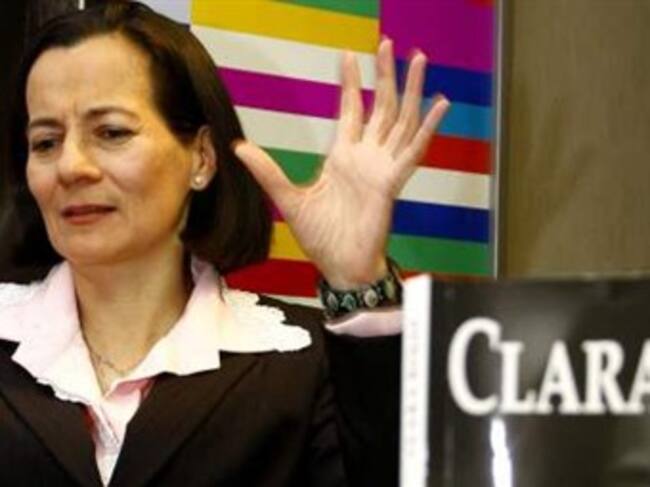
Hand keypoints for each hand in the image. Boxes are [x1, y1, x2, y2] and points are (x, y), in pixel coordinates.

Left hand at [234, 39, 449, 288]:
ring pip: (400, 120)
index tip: (349, 56)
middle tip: (390, 44)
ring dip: (410, 91)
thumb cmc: (320, 237)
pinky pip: (414, 150)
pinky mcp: (392, 182)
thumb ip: (267, 172)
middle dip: (385, 75)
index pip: (350, 110)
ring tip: (418, 60)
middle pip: (380, 107)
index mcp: (342, 157)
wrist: (340, 265)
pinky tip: (440, 104)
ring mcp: (382, 167)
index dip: (351, 83)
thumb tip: (239, 147)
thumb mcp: (288, 199)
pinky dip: (428, 127)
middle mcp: (365, 157)